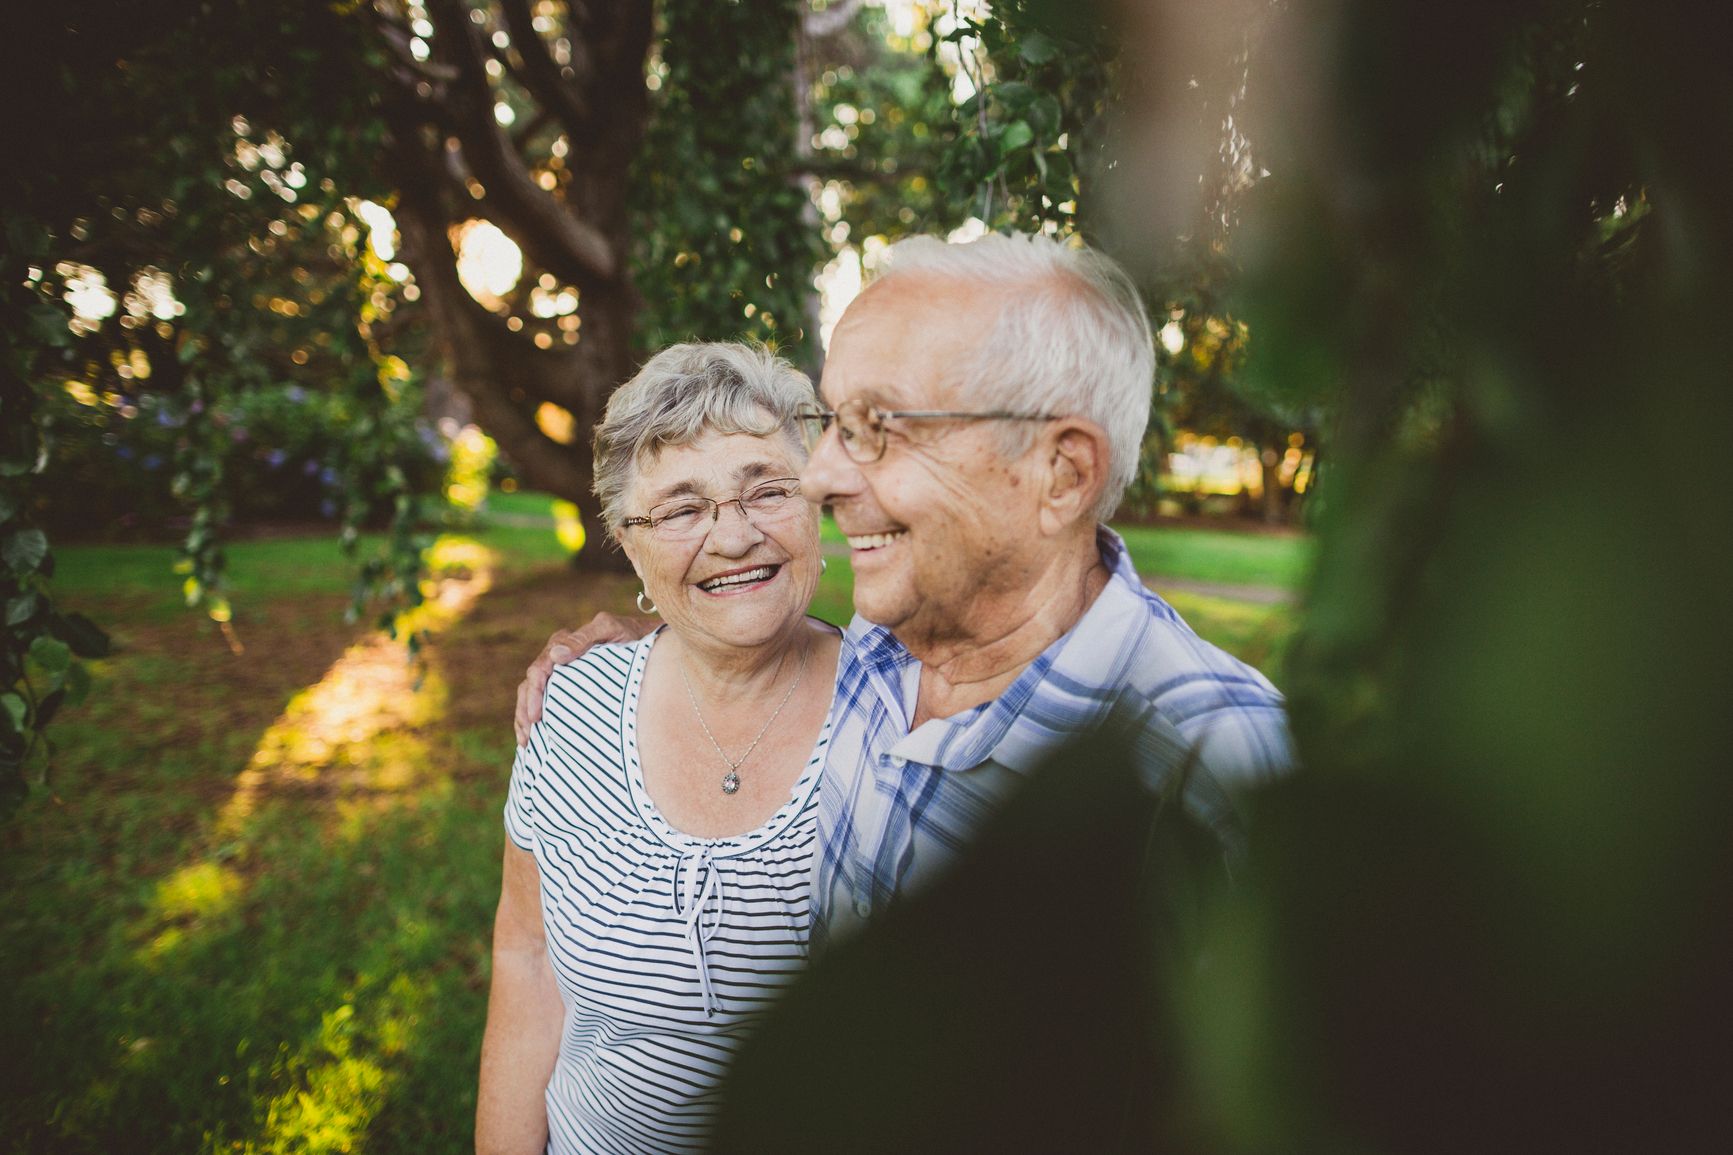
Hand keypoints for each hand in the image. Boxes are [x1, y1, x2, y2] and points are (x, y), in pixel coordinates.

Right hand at [514, 613, 654, 743]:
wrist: (649, 642)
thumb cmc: (631, 634)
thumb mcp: (609, 629)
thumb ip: (584, 638)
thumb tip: (556, 655)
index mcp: (563, 643)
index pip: (539, 669)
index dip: (533, 693)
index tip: (535, 715)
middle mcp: (557, 658)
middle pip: (530, 685)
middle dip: (524, 710)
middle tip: (527, 734)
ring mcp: (561, 674)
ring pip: (532, 695)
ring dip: (524, 717)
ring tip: (525, 740)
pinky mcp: (568, 686)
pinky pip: (546, 702)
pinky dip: (536, 718)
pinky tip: (532, 738)